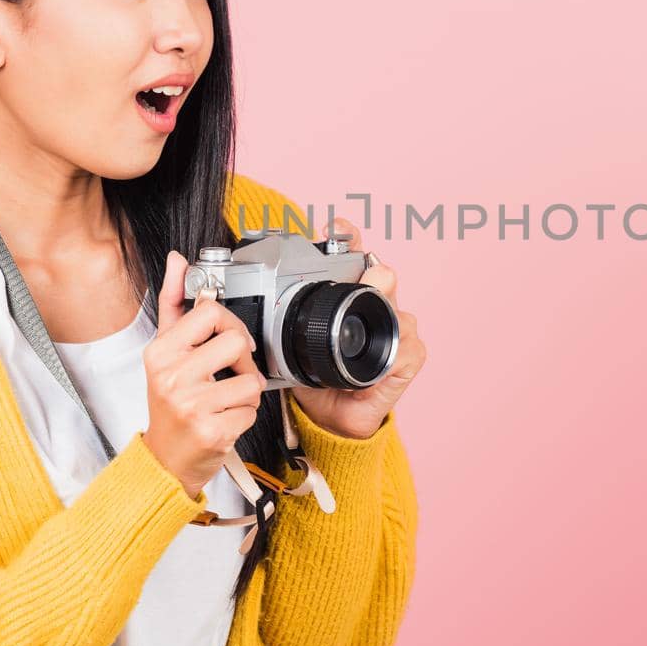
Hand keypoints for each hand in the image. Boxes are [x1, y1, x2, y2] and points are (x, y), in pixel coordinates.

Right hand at [141, 250, 268, 499]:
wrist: (165, 458)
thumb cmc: (168, 403)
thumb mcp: (165, 351)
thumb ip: (174, 303)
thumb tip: (177, 260)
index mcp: (161, 351)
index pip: (211, 311)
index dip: (230, 324)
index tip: (227, 340)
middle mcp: (171, 376)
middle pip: (237, 342)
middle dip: (243, 361)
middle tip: (229, 375)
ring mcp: (191, 405)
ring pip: (251, 379)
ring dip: (246, 393)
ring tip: (224, 400)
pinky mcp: (211, 431)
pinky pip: (251, 409)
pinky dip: (245, 416)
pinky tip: (224, 419)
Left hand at [288, 217, 426, 440]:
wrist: (329, 417)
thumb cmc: (313, 375)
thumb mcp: (287, 344)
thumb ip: (272, 320)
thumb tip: (237, 303)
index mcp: (348, 295)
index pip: (354, 255)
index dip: (348, 236)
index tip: (335, 228)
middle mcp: (376, 305)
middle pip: (383, 274)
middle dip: (373, 272)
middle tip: (364, 274)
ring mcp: (396, 328)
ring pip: (397, 309)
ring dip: (383, 313)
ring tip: (367, 322)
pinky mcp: (408, 356)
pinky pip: (407, 346)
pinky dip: (393, 353)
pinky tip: (380, 362)